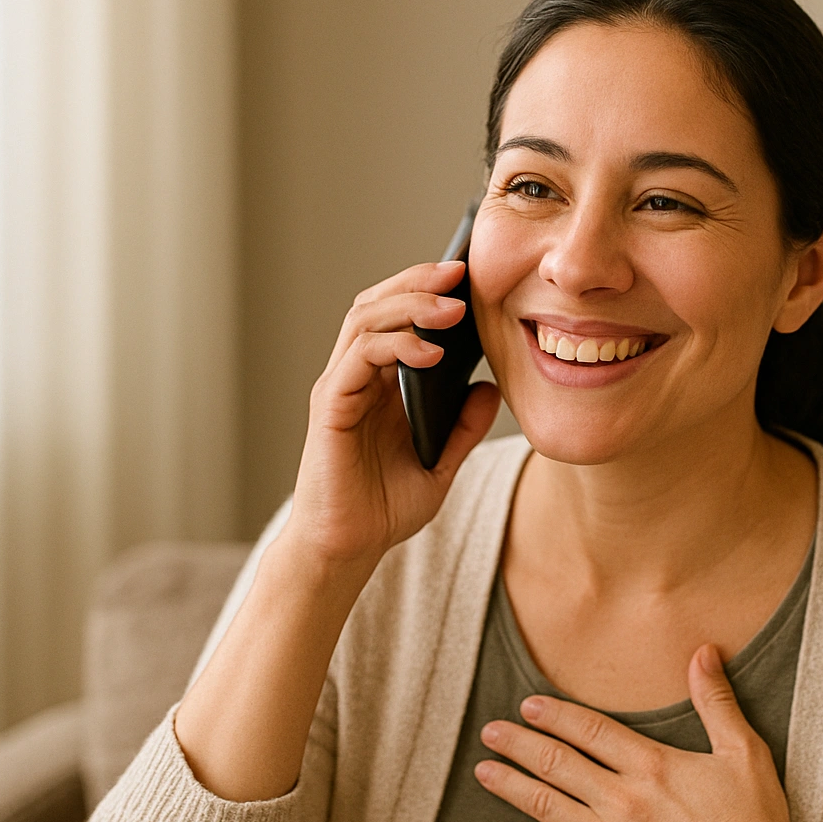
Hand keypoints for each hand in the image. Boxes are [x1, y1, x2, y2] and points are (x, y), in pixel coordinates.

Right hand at [281, 260, 499, 571]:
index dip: (428, 289)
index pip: (396, 314)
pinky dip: (393, 346)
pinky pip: (357, 359)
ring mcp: (339, 388)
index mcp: (380, 383)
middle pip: (377, 303)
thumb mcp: (442, 464)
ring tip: (453, 308)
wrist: (348, 550)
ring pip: (364, 319)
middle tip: (461, 271)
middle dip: (419, 280)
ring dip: (410, 305)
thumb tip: (492, 387)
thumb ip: (464, 426)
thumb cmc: (384, 508)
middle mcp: (355, 376)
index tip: (470, 275)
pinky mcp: (330, 408)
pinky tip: (430, 354)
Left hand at [474, 644, 822, 821]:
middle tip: (490, 731)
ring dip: (511, 786)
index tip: (528, 704)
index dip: (555, 715)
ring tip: (484, 771)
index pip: (590, 730)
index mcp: (653, 766)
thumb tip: (703, 652)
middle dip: (519, 744)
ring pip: (547, 806)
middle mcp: (624, 801)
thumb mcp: (744, 754)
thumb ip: (717, 701)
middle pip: (558, 763)